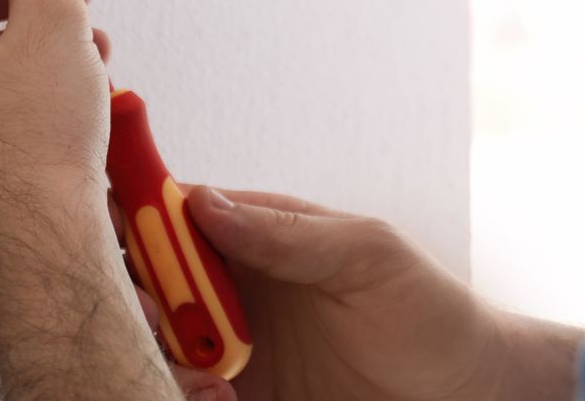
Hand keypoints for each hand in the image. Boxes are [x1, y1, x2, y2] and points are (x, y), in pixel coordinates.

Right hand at [123, 186, 514, 400]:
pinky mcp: (237, 395)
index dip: (132, 212)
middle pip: (145, 277)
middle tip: (163, 317)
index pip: (171, 208)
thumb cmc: (429, 310)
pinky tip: (218, 400)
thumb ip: (286, 232)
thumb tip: (203, 203)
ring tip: (209, 377)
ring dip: (158, 353)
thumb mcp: (367, 254)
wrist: (466, 395)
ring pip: (155, 339)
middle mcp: (233, 283)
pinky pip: (183, 391)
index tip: (117, 234)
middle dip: (135, 293)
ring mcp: (232, 343)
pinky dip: (181, 394)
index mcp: (256, 231)